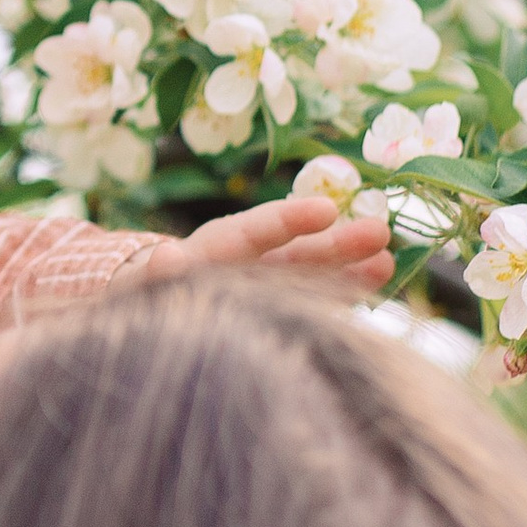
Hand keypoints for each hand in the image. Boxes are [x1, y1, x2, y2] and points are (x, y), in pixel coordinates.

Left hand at [134, 190, 394, 297]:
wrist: (144, 316)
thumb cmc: (140, 296)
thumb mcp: (140, 287)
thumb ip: (157, 275)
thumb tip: (166, 257)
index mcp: (210, 252)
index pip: (252, 231)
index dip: (289, 220)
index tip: (325, 211)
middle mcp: (244, 263)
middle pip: (293, 250)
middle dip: (334, 243)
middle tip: (379, 230)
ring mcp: (264, 286)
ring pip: (311, 273)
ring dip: (348, 267)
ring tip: (387, 259)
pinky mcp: (275, 311)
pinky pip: (313, 301)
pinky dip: (342, 293)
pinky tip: (376, 284)